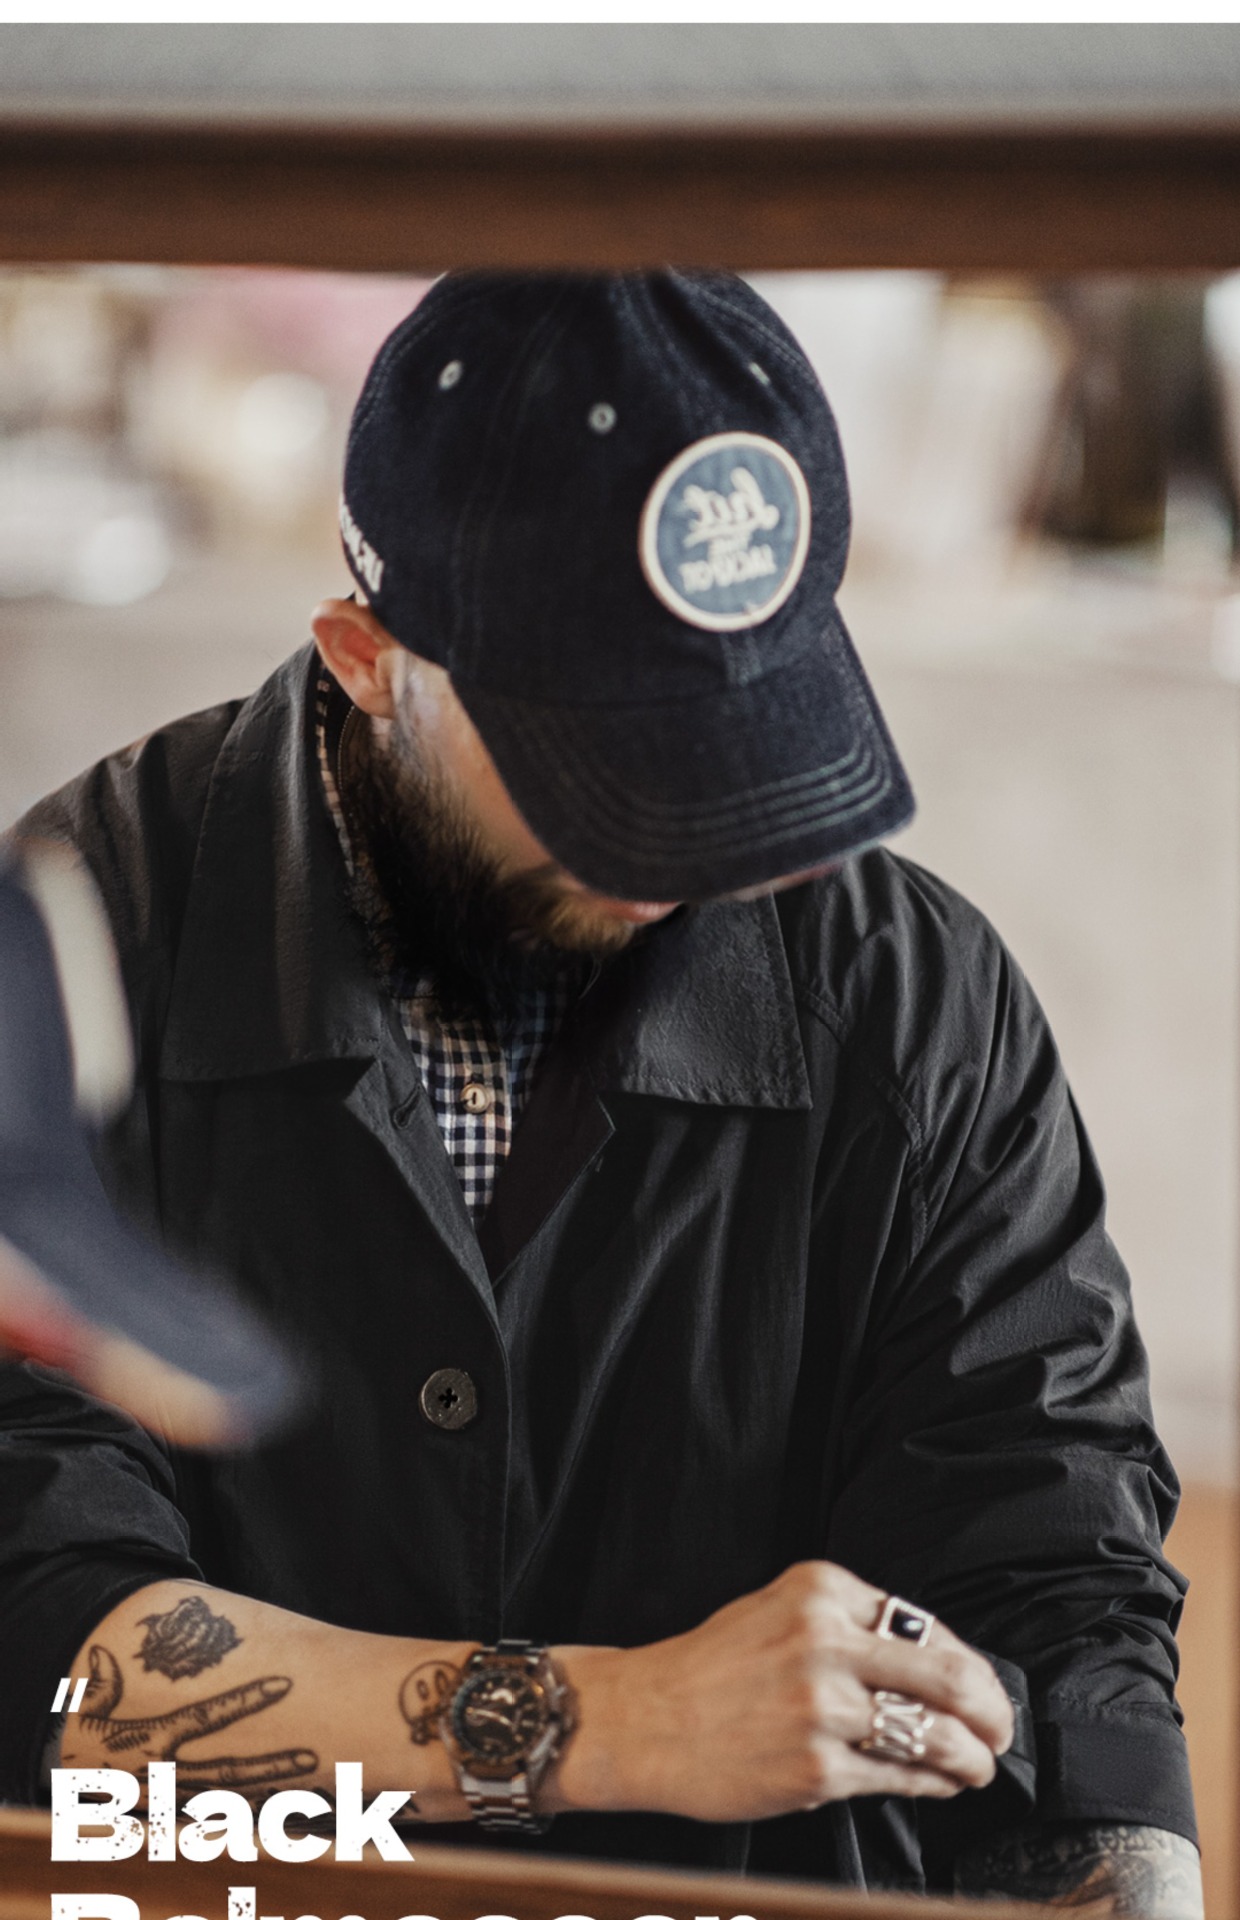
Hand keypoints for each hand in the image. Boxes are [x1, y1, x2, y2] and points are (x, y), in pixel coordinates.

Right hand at [60, 1643, 317, 1789]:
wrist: (69, 1786)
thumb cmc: (84, 1738)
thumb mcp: (86, 1711)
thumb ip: (101, 1686)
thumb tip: (101, 1653)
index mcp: (153, 1740)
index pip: (206, 1716)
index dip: (245, 1699)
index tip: (284, 1683)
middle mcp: (169, 1773)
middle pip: (230, 1771)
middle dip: (272, 1765)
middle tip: (313, 1755)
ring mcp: (173, 1797)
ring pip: (229, 1797)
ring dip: (267, 1790)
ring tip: (308, 1782)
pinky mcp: (173, 1812)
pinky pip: (217, 1813)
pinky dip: (246, 1810)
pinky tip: (279, 1804)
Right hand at [554, 1561, 1014, 1822]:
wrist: (644, 1719)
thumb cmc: (712, 1668)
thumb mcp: (778, 1612)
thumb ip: (849, 1627)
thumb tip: (934, 1666)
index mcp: (820, 1590)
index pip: (924, 1627)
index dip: (967, 1665)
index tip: (982, 1688)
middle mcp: (825, 1640)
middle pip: (945, 1675)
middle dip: (989, 1710)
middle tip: (1000, 1729)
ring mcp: (821, 1706)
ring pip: (930, 1733)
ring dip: (969, 1756)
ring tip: (977, 1765)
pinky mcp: (815, 1766)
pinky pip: (897, 1777)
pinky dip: (929, 1783)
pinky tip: (936, 1784)